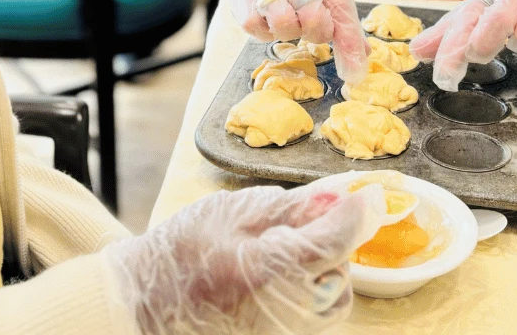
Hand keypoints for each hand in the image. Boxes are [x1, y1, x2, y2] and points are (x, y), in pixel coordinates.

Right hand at [103, 182, 381, 334]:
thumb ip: (289, 208)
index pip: (338, 239)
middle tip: (301, 223)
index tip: (370, 194)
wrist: (146, 306)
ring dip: (322, 270)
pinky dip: (307, 292)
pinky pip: (313, 316)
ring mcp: (287, 333)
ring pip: (332, 298)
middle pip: (340, 270)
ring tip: (283, 251)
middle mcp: (289, 311)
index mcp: (274, 269)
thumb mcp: (232, 212)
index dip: (359, 212)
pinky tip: (275, 276)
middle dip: (331, 242)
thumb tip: (335, 199)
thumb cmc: (181, 254)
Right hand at [228, 0, 368, 81]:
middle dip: (317, 30)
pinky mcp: (243, 7)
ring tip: (288, 11)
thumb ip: (344, 16)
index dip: (348, 43)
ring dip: (291, 30)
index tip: (355, 71)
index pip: (339, 8)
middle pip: (313, 21)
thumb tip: (360, 57)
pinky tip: (270, 13)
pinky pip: (262, 34)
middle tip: (309, 17)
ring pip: (285, 29)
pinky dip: (269, 30)